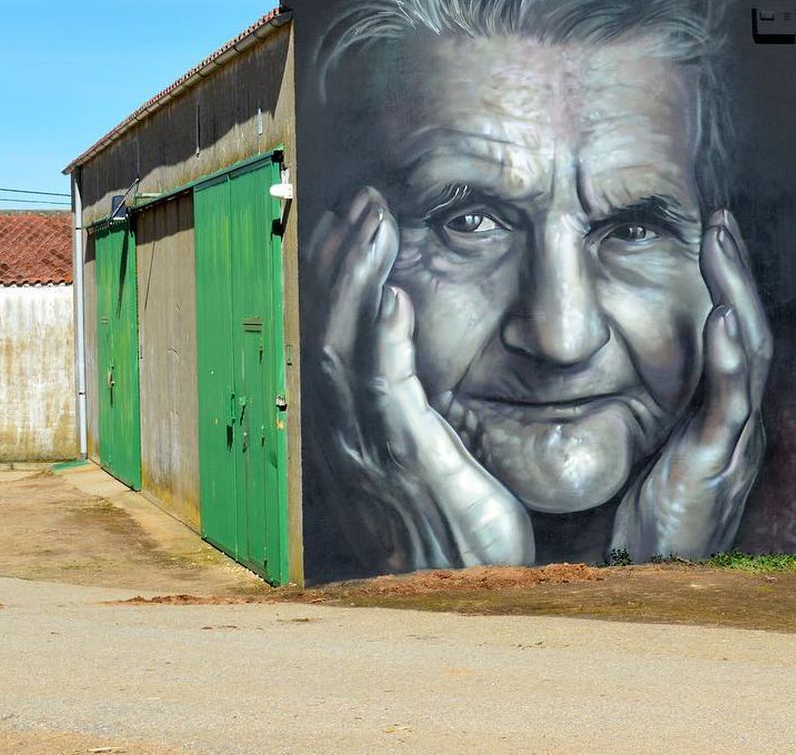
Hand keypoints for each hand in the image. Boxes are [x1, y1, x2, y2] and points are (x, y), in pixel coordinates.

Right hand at [308, 187, 533, 569]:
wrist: (468, 595)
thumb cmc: (462, 529)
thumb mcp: (435, 455)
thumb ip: (422, 405)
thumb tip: (425, 357)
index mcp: (354, 427)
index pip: (334, 332)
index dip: (342, 273)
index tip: (361, 220)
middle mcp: (348, 433)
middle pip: (327, 326)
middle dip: (345, 257)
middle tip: (367, 200)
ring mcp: (373, 449)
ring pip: (345, 346)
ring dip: (360, 277)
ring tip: (377, 220)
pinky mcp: (412, 464)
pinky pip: (386, 393)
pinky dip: (385, 340)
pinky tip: (395, 296)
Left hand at [610, 210, 770, 559]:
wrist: (640, 586)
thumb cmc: (635, 523)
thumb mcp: (640, 448)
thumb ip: (639, 405)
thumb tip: (591, 352)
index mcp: (719, 416)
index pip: (732, 335)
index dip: (726, 282)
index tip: (710, 233)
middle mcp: (736, 423)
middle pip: (749, 331)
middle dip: (736, 272)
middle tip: (720, 220)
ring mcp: (732, 443)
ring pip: (750, 353)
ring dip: (736, 293)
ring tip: (722, 244)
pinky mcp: (716, 467)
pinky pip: (730, 403)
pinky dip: (730, 357)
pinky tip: (722, 318)